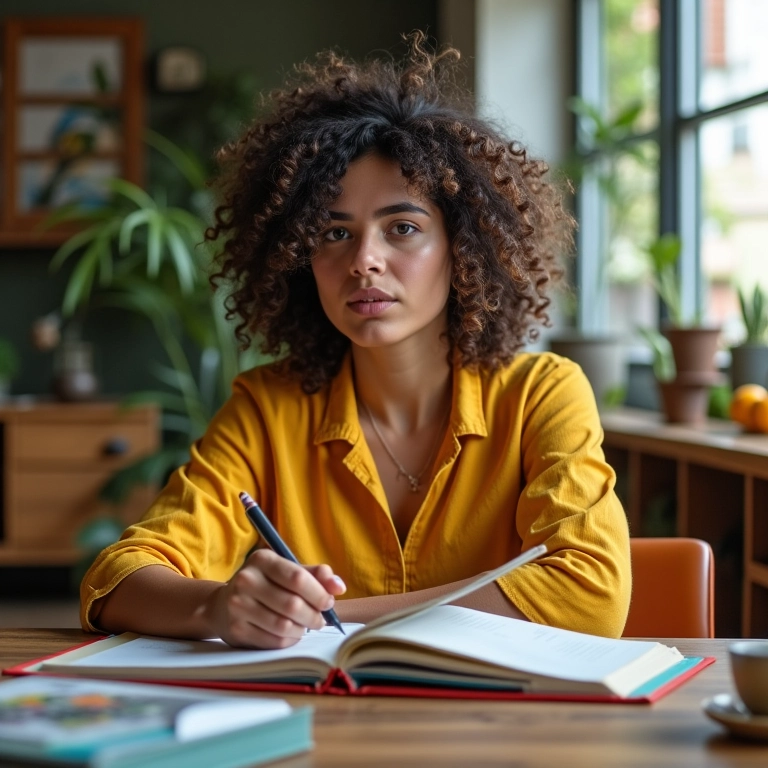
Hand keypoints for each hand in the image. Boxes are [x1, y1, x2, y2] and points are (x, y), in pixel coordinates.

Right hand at [207, 549, 346, 648]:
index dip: (319, 593)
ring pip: (283, 625)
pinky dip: (289, 640)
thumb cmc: (265, 585)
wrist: (223, 605)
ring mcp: (238, 606)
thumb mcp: (287, 571)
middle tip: (321, 619)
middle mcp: (246, 580)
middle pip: (292, 604)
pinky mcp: (236, 629)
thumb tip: (339, 586)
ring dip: (302, 629)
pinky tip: (292, 633)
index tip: (329, 602)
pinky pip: (273, 640)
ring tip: (306, 625)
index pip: (297, 578)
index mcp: (262, 560)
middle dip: (314, 615)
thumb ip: (315, 575)